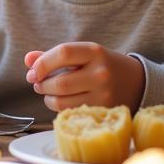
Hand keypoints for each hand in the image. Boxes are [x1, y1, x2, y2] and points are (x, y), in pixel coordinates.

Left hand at [24, 43, 144, 110]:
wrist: (136, 81)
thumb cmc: (101, 65)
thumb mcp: (81, 54)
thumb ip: (53, 56)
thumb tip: (27, 60)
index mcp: (94, 51)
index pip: (62, 53)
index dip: (42, 64)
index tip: (32, 71)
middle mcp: (101, 73)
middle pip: (59, 82)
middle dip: (41, 84)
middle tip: (37, 83)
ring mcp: (104, 94)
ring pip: (62, 102)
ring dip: (48, 98)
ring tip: (48, 92)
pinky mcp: (104, 111)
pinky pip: (71, 112)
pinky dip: (60, 108)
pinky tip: (62, 101)